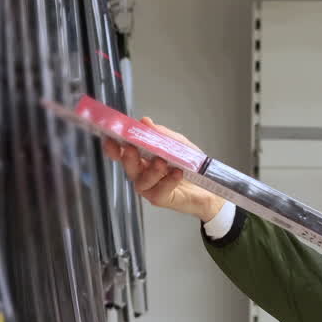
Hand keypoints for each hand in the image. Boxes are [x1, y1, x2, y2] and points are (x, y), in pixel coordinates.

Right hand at [100, 118, 224, 221]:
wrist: (210, 188)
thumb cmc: (191, 166)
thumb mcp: (179, 145)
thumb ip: (162, 135)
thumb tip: (145, 121)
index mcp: (143, 159)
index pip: (124, 152)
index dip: (114, 147)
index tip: (110, 139)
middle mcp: (143, 174)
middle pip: (129, 167)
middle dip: (128, 157)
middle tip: (131, 148)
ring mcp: (150, 188)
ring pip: (141, 181)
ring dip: (151, 170)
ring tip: (161, 162)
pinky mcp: (161, 199)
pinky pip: (159, 191)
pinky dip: (168, 181)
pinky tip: (177, 174)